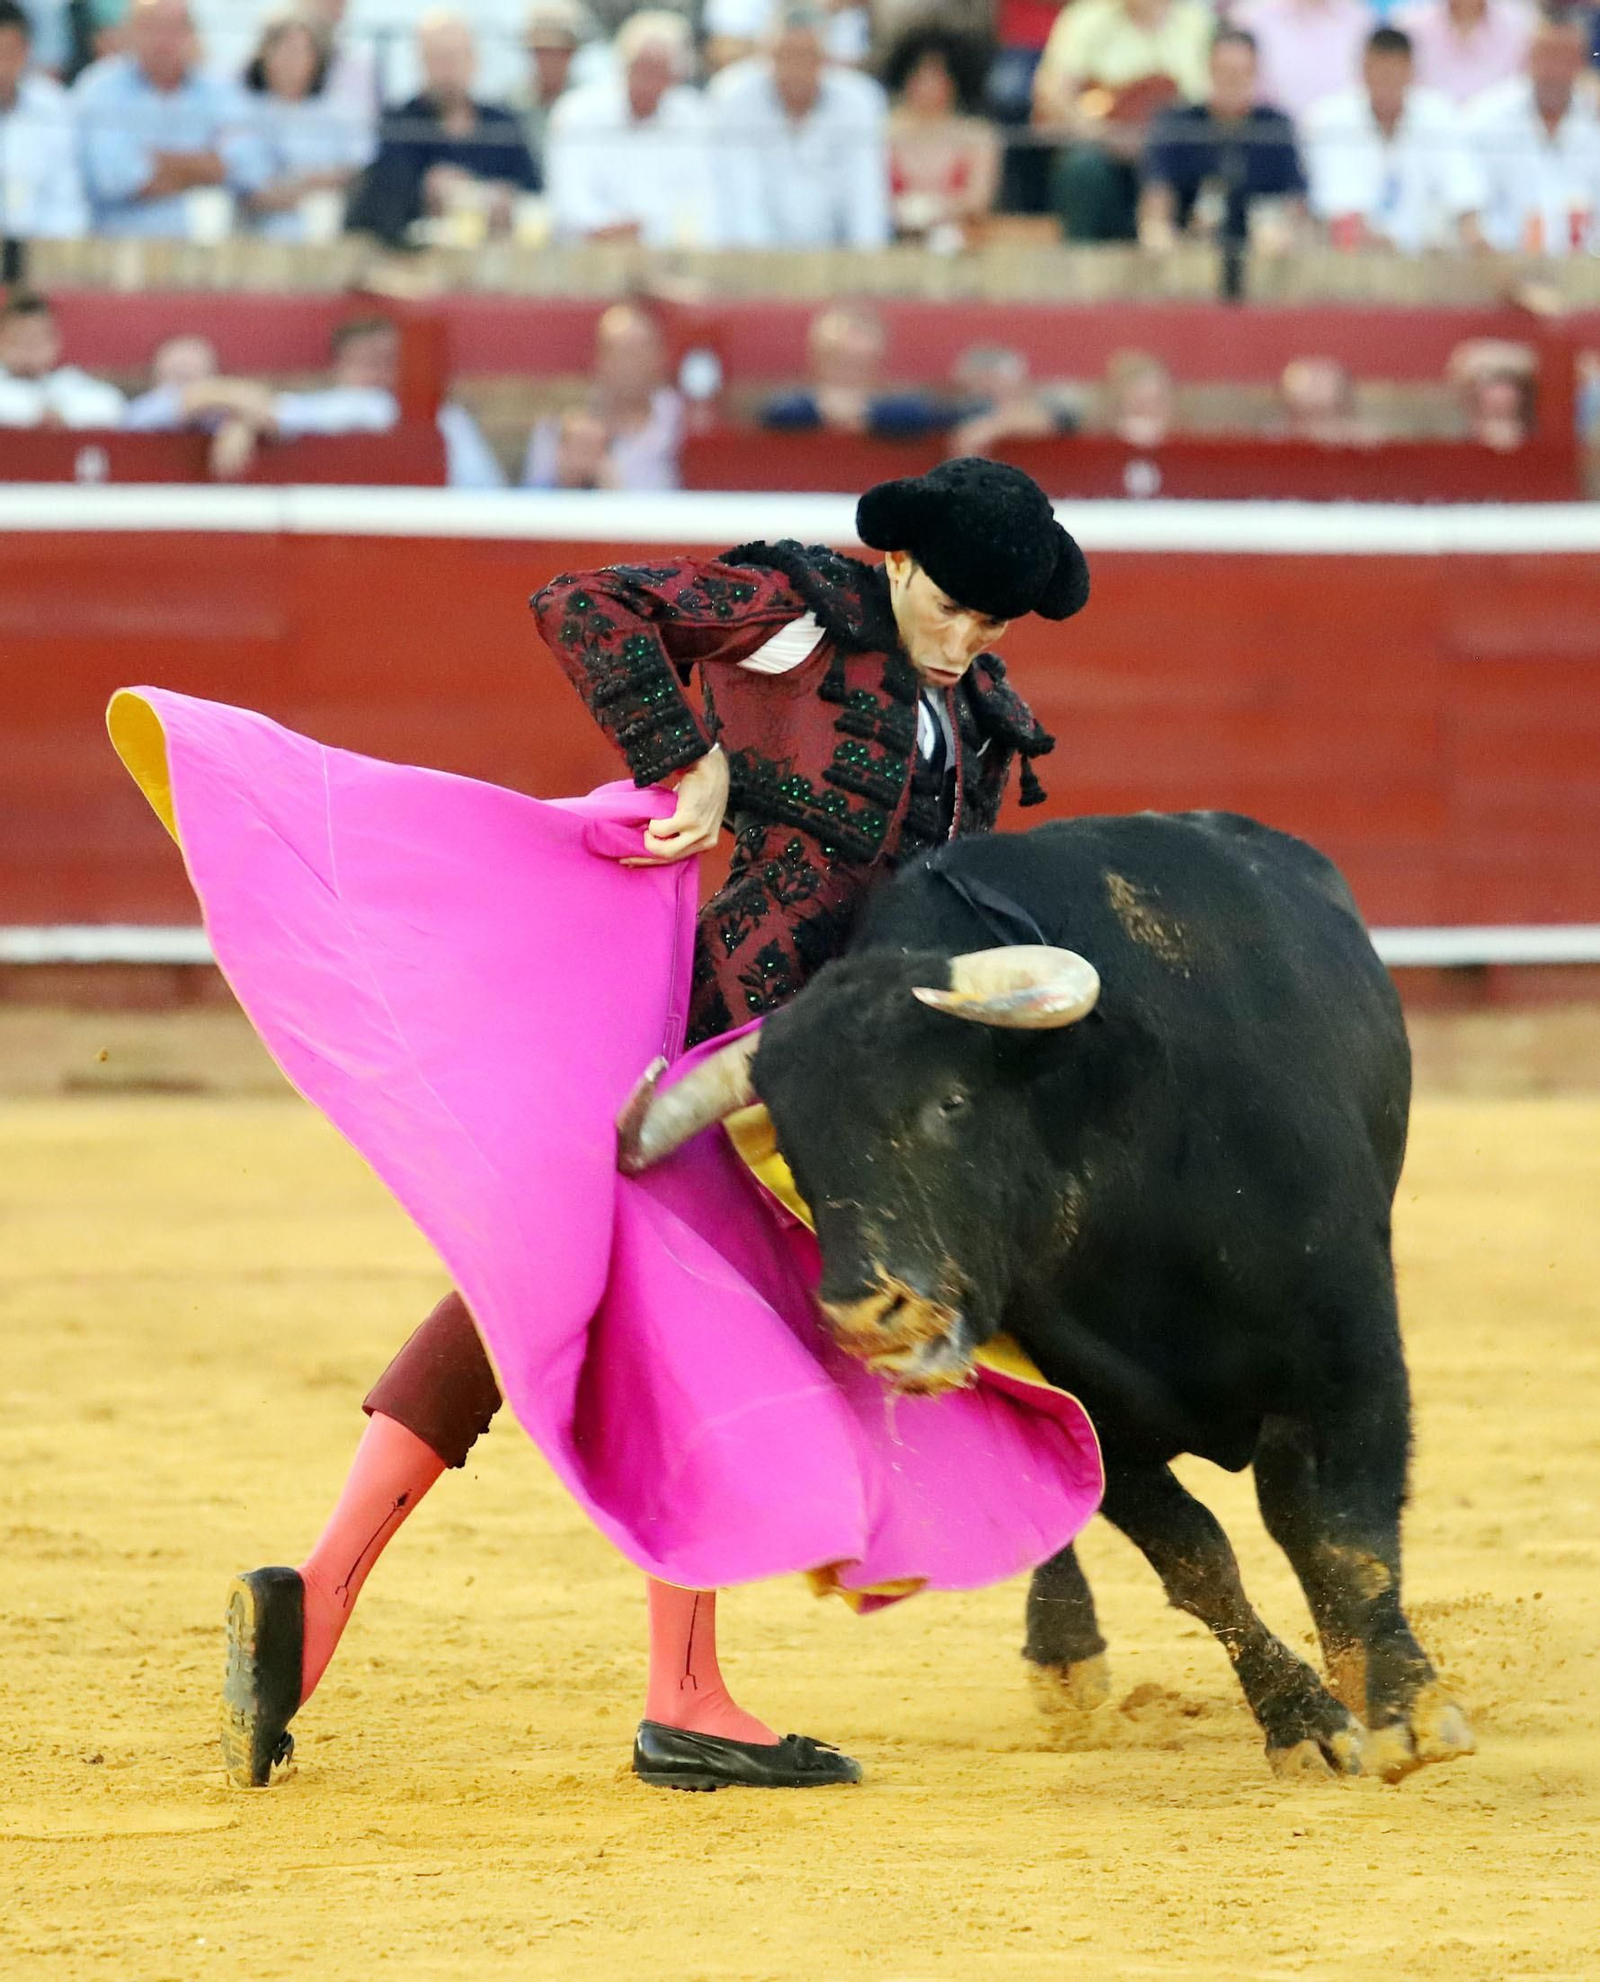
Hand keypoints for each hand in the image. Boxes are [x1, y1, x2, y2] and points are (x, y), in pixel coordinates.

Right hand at [623, 745, 728, 865]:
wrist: (709, 766)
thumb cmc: (699, 787)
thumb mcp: (692, 815)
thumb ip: (679, 829)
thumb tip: (653, 838)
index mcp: (707, 842)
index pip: (677, 859)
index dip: (653, 861)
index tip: (632, 861)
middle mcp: (706, 841)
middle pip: (670, 858)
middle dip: (645, 858)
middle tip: (626, 855)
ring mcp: (698, 831)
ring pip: (665, 850)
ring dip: (650, 840)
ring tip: (648, 828)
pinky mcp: (689, 820)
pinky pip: (662, 830)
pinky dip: (654, 825)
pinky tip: (654, 817)